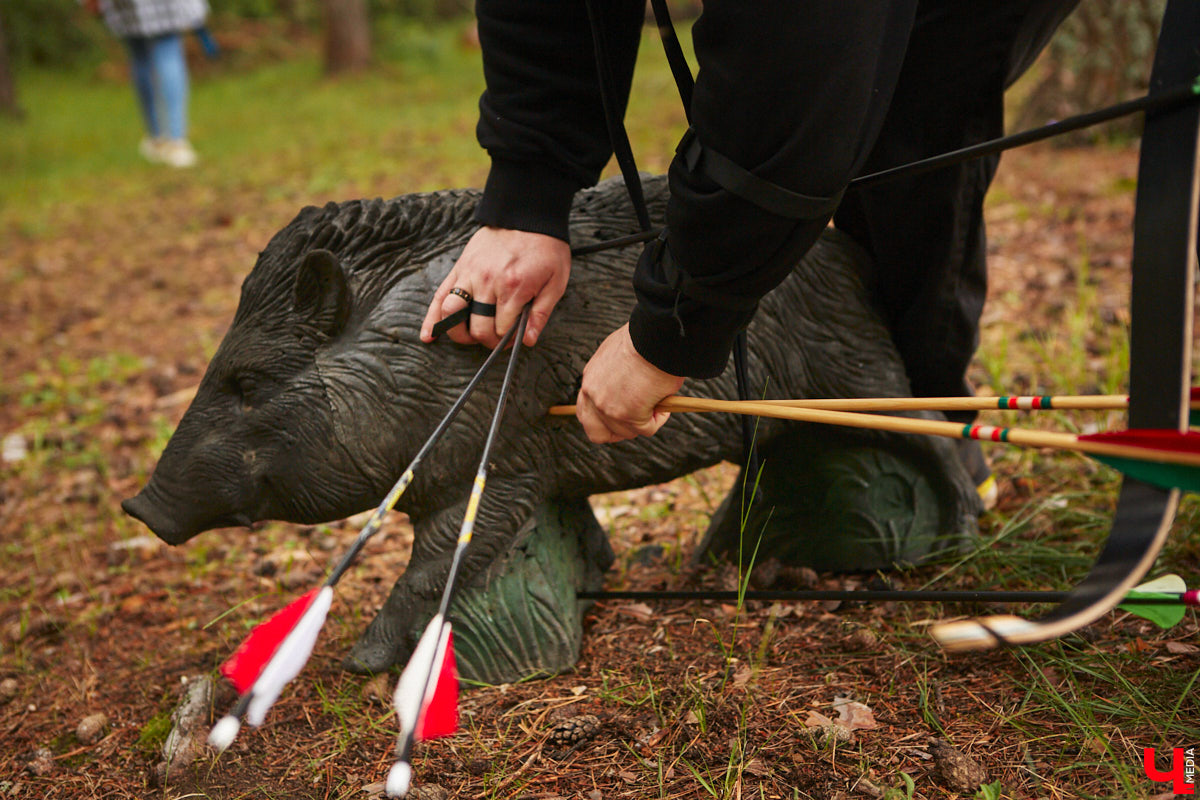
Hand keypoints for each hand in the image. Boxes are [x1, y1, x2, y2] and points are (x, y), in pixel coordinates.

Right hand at [420, 226, 570, 347]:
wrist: (527, 215)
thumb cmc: (544, 248)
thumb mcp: (555, 281)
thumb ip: (541, 313)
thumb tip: (528, 340)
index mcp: (513, 287)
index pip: (502, 329)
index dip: (508, 340)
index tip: (514, 337)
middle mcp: (488, 282)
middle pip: (478, 328)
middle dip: (488, 340)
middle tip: (497, 338)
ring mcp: (470, 274)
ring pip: (452, 315)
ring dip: (460, 333)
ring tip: (471, 336)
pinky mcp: (459, 268)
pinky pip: (439, 296)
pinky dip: (431, 319)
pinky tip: (429, 336)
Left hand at [576, 324, 684, 442]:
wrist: (655, 336)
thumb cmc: (644, 340)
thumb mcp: (619, 357)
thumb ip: (615, 378)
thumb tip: (631, 390)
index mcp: (590, 379)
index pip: (586, 411)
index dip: (602, 421)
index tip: (619, 419)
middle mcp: (593, 395)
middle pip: (596, 432)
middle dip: (618, 432)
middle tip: (638, 423)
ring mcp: (608, 408)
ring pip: (627, 431)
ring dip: (646, 420)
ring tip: (659, 398)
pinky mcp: (627, 415)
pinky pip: (647, 428)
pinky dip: (660, 418)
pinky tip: (665, 398)